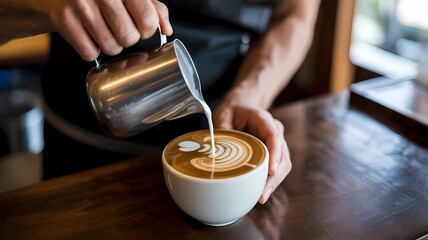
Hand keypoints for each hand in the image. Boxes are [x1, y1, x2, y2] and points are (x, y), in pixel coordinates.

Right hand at [47, 0, 172, 60]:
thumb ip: (153, 9)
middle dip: (128, 39)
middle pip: (129, 37)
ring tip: (104, 31)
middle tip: (120, 29)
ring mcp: (81, 5)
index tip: (142, 27)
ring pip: (111, 48)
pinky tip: (89, 35)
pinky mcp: (64, 18)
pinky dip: (92, 50)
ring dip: (111, 46)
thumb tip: (166, 29)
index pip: (147, 19)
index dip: (148, 30)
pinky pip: (90, 52)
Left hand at [213, 101, 291, 203]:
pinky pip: (277, 166)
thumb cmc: (234, 109)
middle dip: (275, 177)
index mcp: (263, 119)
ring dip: (274, 181)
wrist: (243, 104)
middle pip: (282, 155)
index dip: (275, 154)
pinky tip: (261, 191)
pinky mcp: (273, 151)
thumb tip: (215, 151)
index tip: (271, 171)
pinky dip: (271, 179)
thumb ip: (222, 130)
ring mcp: (276, 141)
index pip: (274, 137)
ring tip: (261, 196)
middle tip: (262, 194)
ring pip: (283, 164)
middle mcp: (274, 130)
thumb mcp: (224, 114)